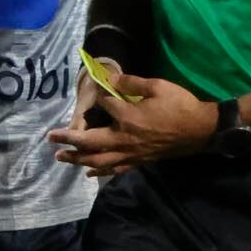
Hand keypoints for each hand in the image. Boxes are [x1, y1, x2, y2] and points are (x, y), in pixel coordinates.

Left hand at [48, 73, 215, 176]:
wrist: (200, 131)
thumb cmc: (180, 105)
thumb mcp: (157, 86)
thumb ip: (131, 82)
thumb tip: (110, 78)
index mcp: (128, 117)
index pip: (103, 105)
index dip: (98, 95)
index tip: (98, 87)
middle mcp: (124, 138)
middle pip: (89, 141)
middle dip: (68, 139)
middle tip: (50, 138)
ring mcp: (130, 153)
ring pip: (98, 160)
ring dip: (77, 159)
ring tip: (61, 157)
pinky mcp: (138, 161)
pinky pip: (114, 169)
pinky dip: (99, 171)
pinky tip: (88, 172)